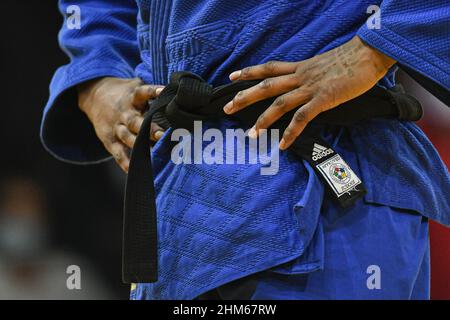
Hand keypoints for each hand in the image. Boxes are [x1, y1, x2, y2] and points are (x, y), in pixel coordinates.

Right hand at [78, 77, 164, 171]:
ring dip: (140, 147)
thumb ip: (153, 92)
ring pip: (127, 138)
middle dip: (148, 129)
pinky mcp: (109, 141)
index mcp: (132, 97)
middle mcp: (124, 113)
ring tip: (154, 156)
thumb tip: (180, 92)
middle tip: (162, 135)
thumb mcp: (136, 86)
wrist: (94, 97)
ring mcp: (116, 128)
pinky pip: (118, 153)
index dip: (153, 91)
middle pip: (135, 121)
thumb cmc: (126, 94)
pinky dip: (125, 163)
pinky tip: (135, 171)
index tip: (163, 92)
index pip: (142, 92)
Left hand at [223, 36, 395, 149]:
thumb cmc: (352, 60)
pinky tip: (283, 145)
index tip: (233, 77)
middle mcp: (301, 76)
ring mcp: (311, 87)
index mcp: (301, 67)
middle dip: (245, 97)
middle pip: (266, 85)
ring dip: (263, 120)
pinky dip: (291, 132)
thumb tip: (306, 86)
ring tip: (251, 135)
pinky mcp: (324, 98)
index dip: (249, 72)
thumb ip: (312, 75)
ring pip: (279, 103)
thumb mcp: (325, 65)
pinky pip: (302, 118)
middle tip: (227, 107)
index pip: (269, 68)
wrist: (370, 53)